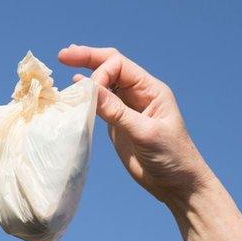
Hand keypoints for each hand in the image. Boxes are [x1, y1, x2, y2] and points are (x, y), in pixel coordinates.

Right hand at [58, 44, 214, 205]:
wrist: (178, 185)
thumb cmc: (172, 157)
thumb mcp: (145, 133)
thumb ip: (117, 112)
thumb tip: (89, 88)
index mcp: (151, 90)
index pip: (120, 66)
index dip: (101, 73)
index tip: (90, 93)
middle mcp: (139, 95)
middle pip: (110, 67)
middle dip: (88, 59)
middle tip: (63, 55)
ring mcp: (127, 109)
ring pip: (104, 85)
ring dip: (86, 76)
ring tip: (65, 66)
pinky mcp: (119, 125)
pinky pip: (100, 105)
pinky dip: (86, 98)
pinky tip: (75, 92)